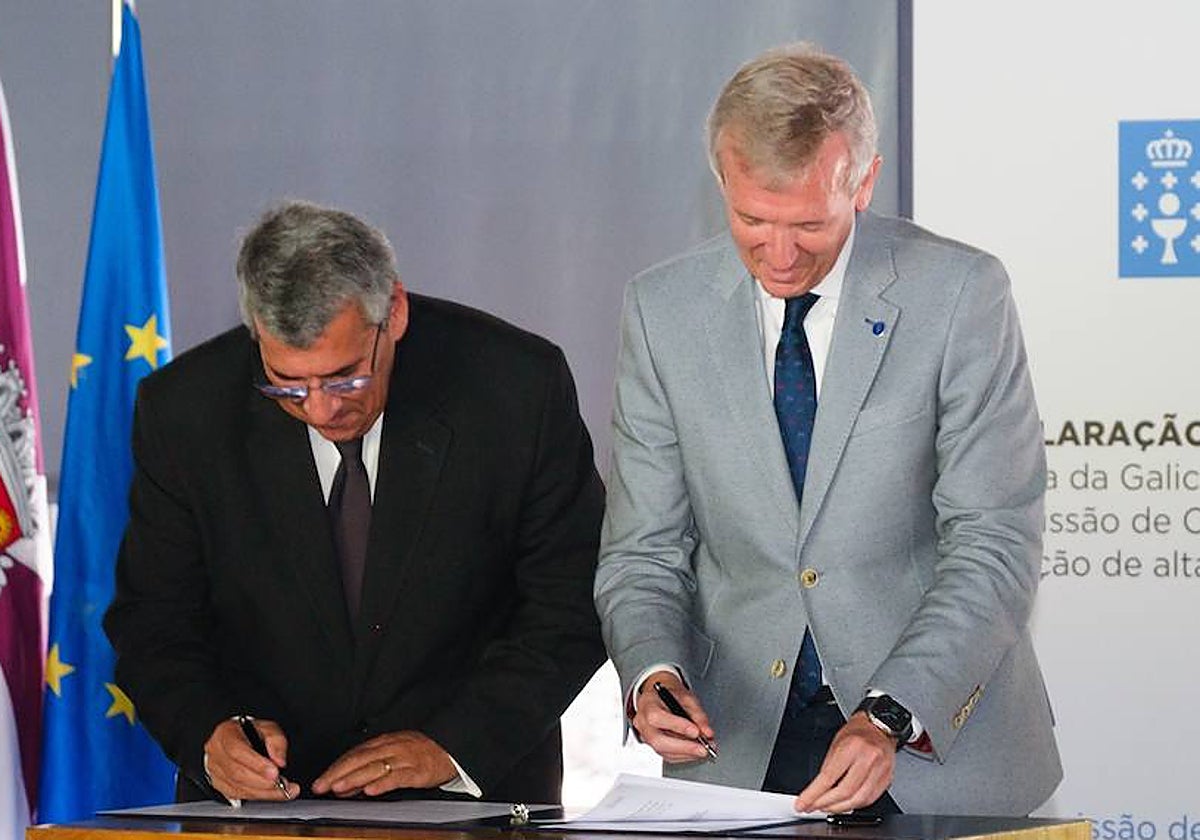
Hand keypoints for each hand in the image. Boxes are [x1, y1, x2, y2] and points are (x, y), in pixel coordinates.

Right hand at [203, 718, 299, 801]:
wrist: (239, 738)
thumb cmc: (252, 733)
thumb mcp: (268, 728)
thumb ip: (276, 741)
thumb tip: (279, 761)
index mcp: (226, 734)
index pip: (237, 751)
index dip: (256, 764)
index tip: (275, 772)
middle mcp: (216, 753)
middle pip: (237, 773)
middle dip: (263, 782)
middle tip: (283, 785)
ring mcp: (214, 770)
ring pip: (237, 787)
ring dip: (263, 792)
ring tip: (283, 791)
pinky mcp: (218, 784)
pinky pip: (237, 795)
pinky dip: (257, 796)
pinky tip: (271, 793)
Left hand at [311, 731, 456, 796]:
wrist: (452, 747)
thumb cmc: (421, 751)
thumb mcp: (394, 752)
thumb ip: (371, 766)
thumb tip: (345, 783)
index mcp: (384, 742)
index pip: (354, 755)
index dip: (336, 768)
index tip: (320, 781)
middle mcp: (391, 748)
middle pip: (359, 760)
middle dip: (338, 773)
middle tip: (321, 786)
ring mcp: (404, 759)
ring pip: (375, 768)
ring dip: (354, 778)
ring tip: (338, 788)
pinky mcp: (418, 771)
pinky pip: (398, 777)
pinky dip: (383, 783)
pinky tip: (371, 791)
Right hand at [630, 670, 716, 762]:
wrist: (661, 697)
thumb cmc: (671, 695)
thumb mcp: (686, 697)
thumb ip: (697, 714)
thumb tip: (707, 732)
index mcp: (648, 703)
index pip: (657, 717)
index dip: (677, 726)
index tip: (696, 732)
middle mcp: (643, 722)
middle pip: (657, 740)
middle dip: (683, 747)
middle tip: (703, 749)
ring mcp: (646, 736)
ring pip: (663, 751)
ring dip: (687, 753)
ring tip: (704, 749)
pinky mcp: (653, 746)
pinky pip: (667, 755)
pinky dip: (684, 755)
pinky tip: (696, 751)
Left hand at [794, 713, 895, 813]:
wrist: (880, 726)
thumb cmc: (857, 732)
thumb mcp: (836, 743)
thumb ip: (827, 767)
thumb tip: (817, 790)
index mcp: (852, 747)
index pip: (829, 777)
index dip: (813, 794)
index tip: (802, 803)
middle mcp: (868, 759)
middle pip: (845, 791)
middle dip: (825, 804)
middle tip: (812, 807)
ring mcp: (881, 771)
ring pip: (858, 800)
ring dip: (839, 808)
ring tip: (826, 808)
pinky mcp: (887, 780)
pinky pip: (869, 800)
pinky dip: (854, 805)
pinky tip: (844, 805)